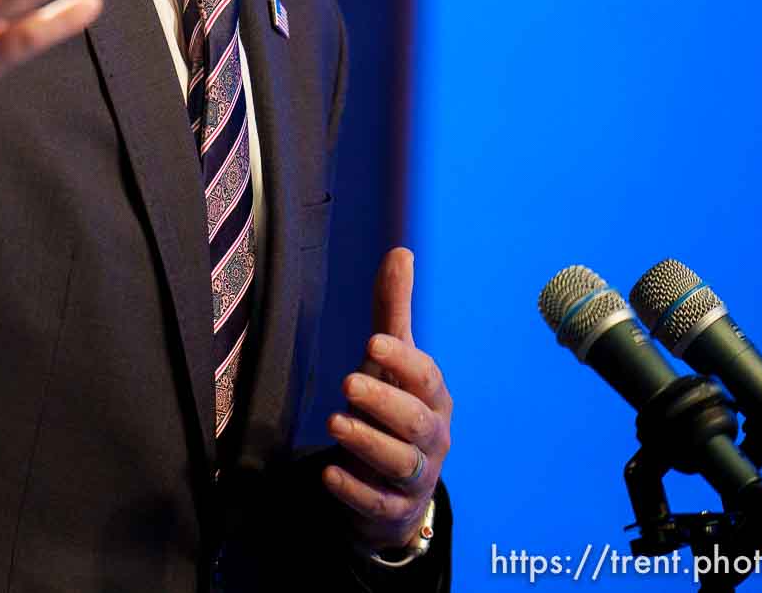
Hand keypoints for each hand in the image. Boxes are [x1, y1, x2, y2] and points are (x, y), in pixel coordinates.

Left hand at [322, 247, 453, 552]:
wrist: (397, 488)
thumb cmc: (393, 410)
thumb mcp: (390, 362)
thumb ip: (392, 311)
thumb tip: (401, 251)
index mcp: (432, 398)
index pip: (425, 377)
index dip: (402, 360)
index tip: (372, 343)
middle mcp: (430, 438)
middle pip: (415, 422)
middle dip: (383, 402)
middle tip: (347, 382)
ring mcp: (414, 477)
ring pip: (399, 463)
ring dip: (367, 442)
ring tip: (334, 422)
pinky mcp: (391, 509)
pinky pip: (377, 503)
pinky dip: (354, 490)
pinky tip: (330, 474)